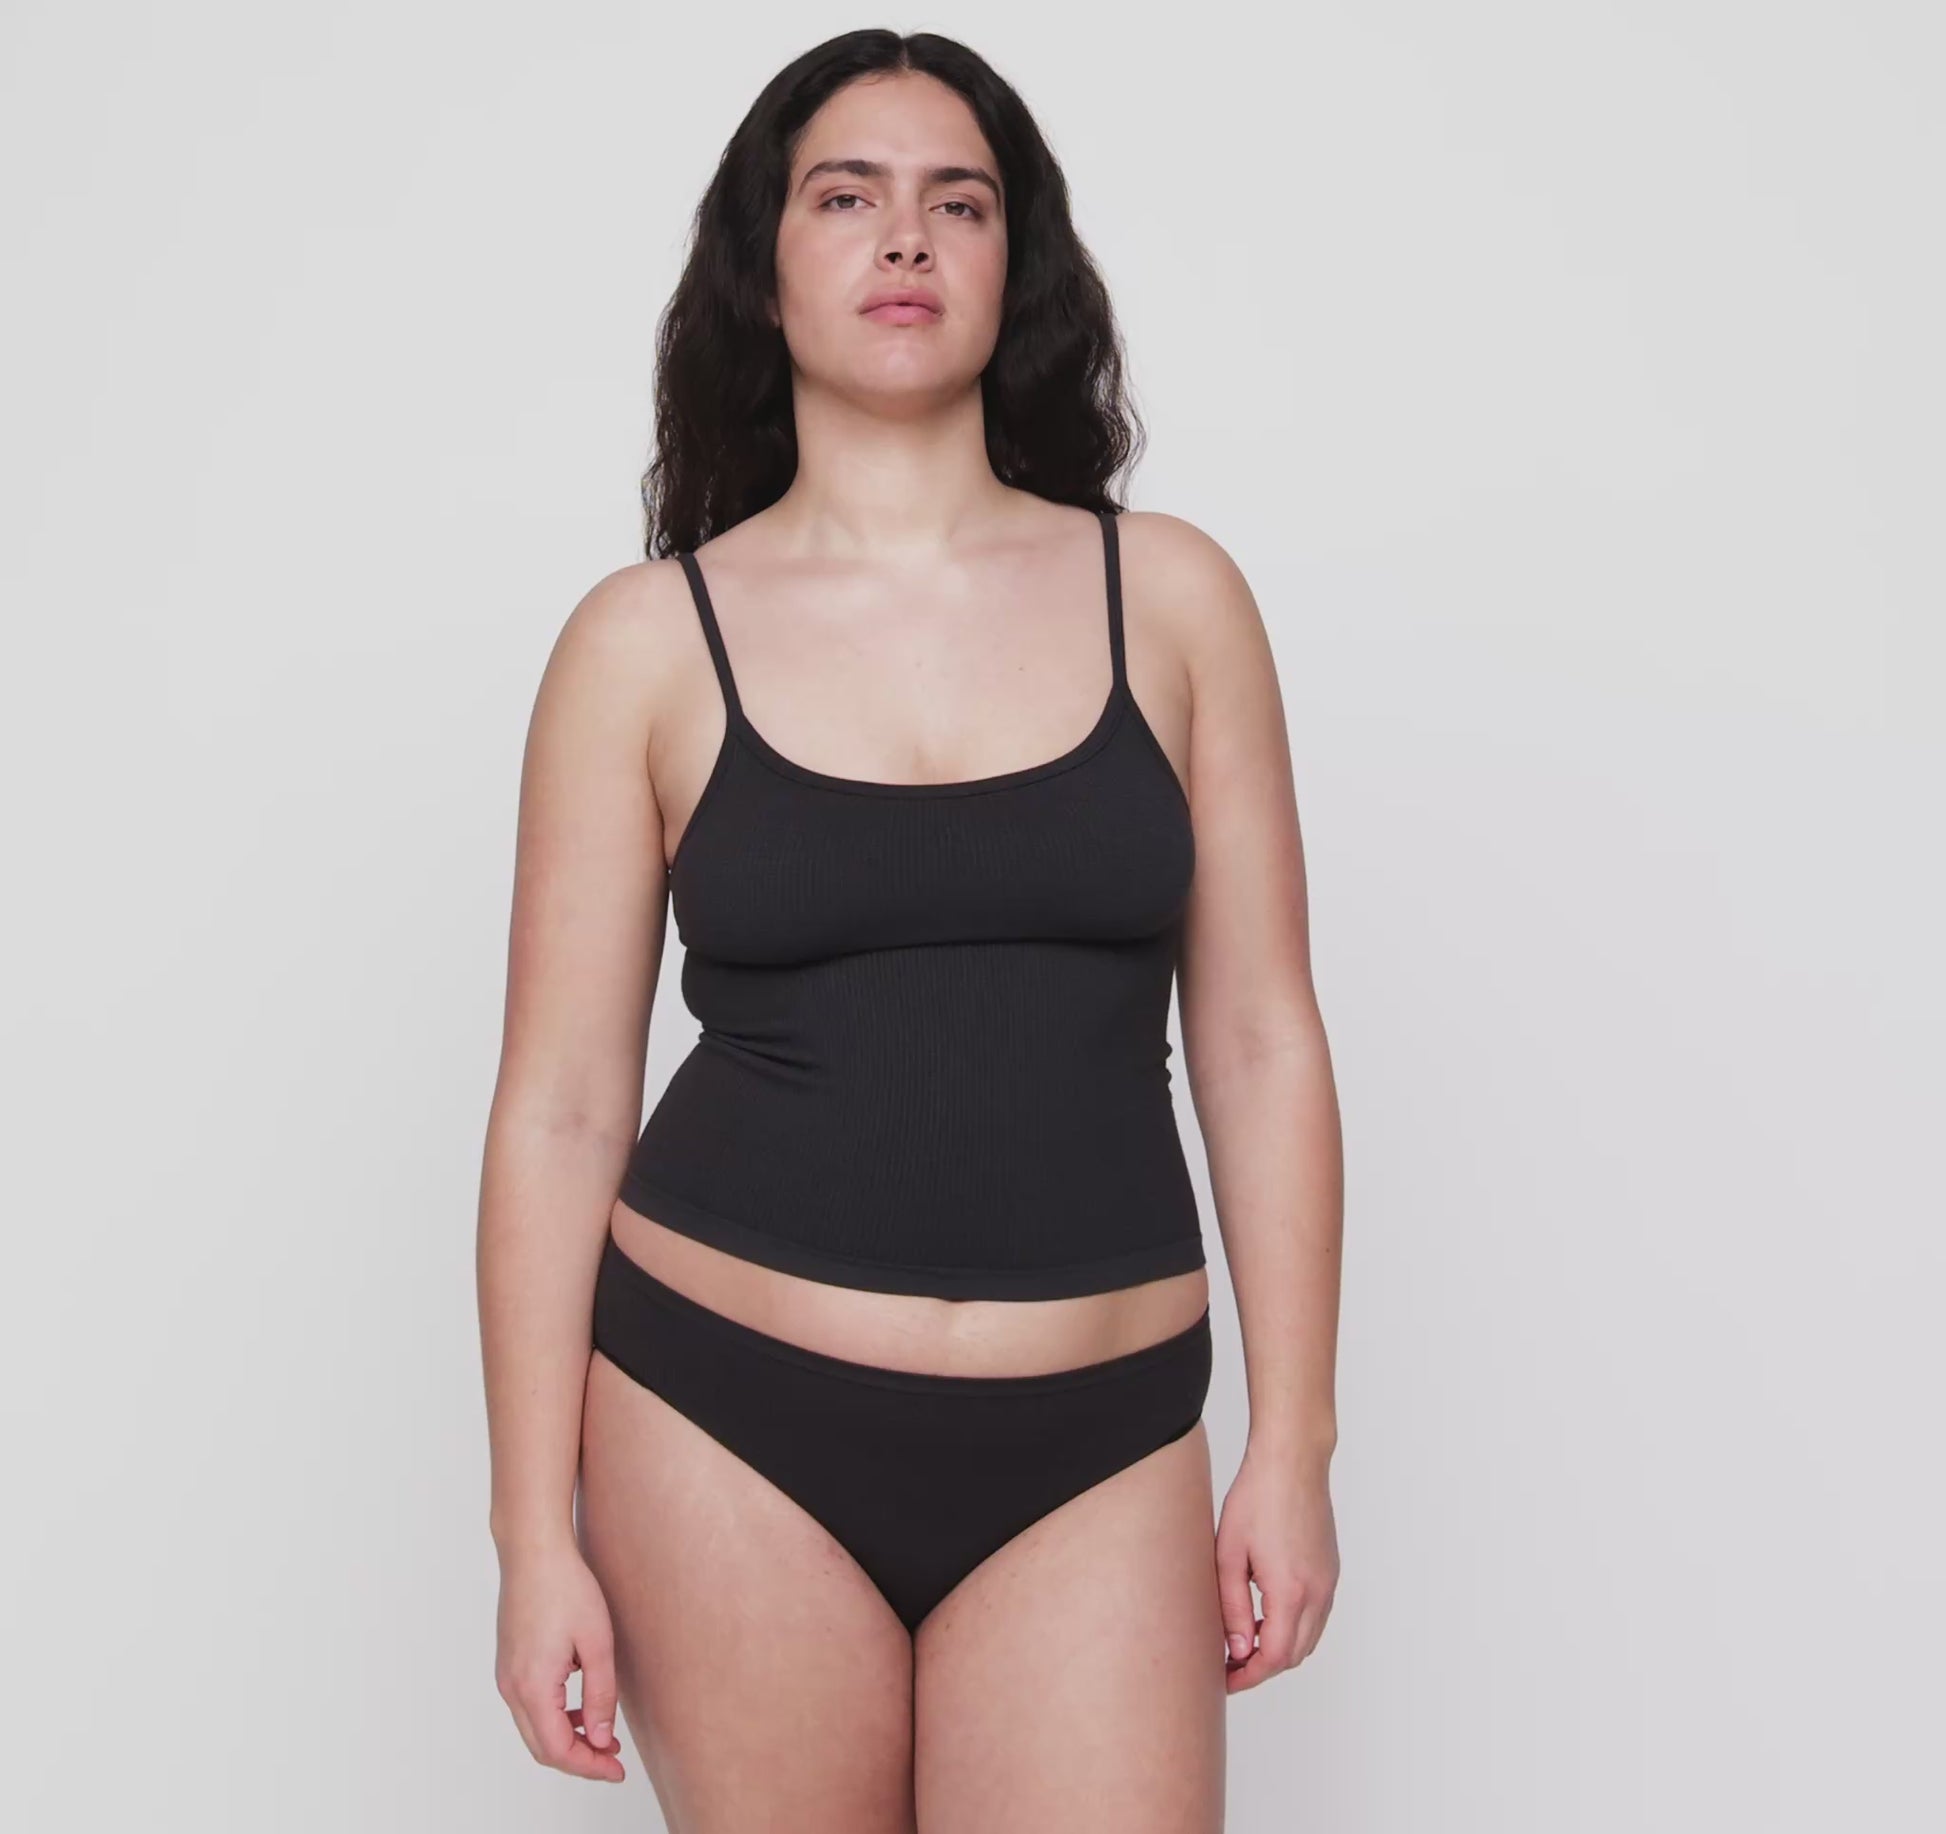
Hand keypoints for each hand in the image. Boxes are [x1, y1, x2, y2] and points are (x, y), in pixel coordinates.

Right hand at [494, 1538, 626, 1782]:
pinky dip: (554, 1717)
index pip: (558, 1750)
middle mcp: (511, 1688)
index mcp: (532, 1687)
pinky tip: (580, 1705)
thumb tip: (601, 1740)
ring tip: (603, 1734)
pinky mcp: (509, 1663)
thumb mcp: (597, 1643)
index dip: (589, 1766)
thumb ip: (600, 1696)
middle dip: (579, 1758)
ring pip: (534, 1728)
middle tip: (613, 1760)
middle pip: (542, 1747)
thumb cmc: (566, 1587)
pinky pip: (529, 1706)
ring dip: (567, 1738)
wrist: (533, 1550)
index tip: (616, 1770)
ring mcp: (506, 1676)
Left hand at [1215, 1441, 1338, 1692]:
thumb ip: (1232, 1607)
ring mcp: (1329, 1582)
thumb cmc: (1256, 1498)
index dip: (1248, 1676)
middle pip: (1295, 1654)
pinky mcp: (1331, 1570)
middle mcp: (1318, 1593)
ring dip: (1280, 1648)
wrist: (1292, 1461)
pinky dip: (1294, 1627)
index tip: (1225, 1679)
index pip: (1275, 1658)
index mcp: (1291, 1592)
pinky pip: (1317, 1616)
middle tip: (1228, 1663)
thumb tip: (1238, 1649)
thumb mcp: (1230, 1554)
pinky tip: (1266, 1614)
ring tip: (1243, 1640)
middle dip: (1262, 1666)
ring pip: (1309, 1638)